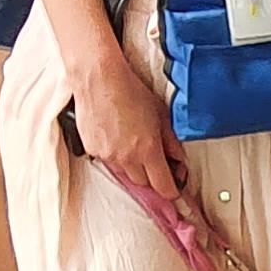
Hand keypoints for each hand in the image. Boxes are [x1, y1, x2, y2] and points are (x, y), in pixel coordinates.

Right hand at [59, 41, 185, 209]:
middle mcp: (127, 158)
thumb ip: (171, 141)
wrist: (100, 79)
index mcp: (148, 150)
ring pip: (125, 173)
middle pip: (143, 183)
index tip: (174, 189)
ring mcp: (108, 155)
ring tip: (133, 143)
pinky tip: (116, 137)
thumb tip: (177, 157)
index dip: (171, 190)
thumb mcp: (161, 114)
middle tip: (155, 161)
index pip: (162, 186)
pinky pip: (108, 161)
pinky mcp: (92, 150)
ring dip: (132, 166)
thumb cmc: (131, 91)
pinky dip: (115, 155)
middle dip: (151, 176)